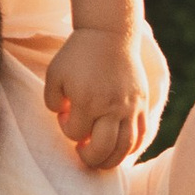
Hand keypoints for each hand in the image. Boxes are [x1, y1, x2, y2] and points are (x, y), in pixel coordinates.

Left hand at [43, 26, 152, 173]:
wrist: (110, 34)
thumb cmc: (78, 54)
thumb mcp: (54, 74)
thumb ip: (52, 101)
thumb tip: (65, 118)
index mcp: (88, 100)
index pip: (76, 133)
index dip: (67, 128)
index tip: (66, 115)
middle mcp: (112, 107)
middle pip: (103, 149)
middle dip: (89, 157)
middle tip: (81, 152)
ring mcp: (130, 107)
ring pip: (125, 147)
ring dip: (110, 160)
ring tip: (100, 159)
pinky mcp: (142, 103)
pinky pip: (141, 135)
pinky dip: (131, 148)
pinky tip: (119, 149)